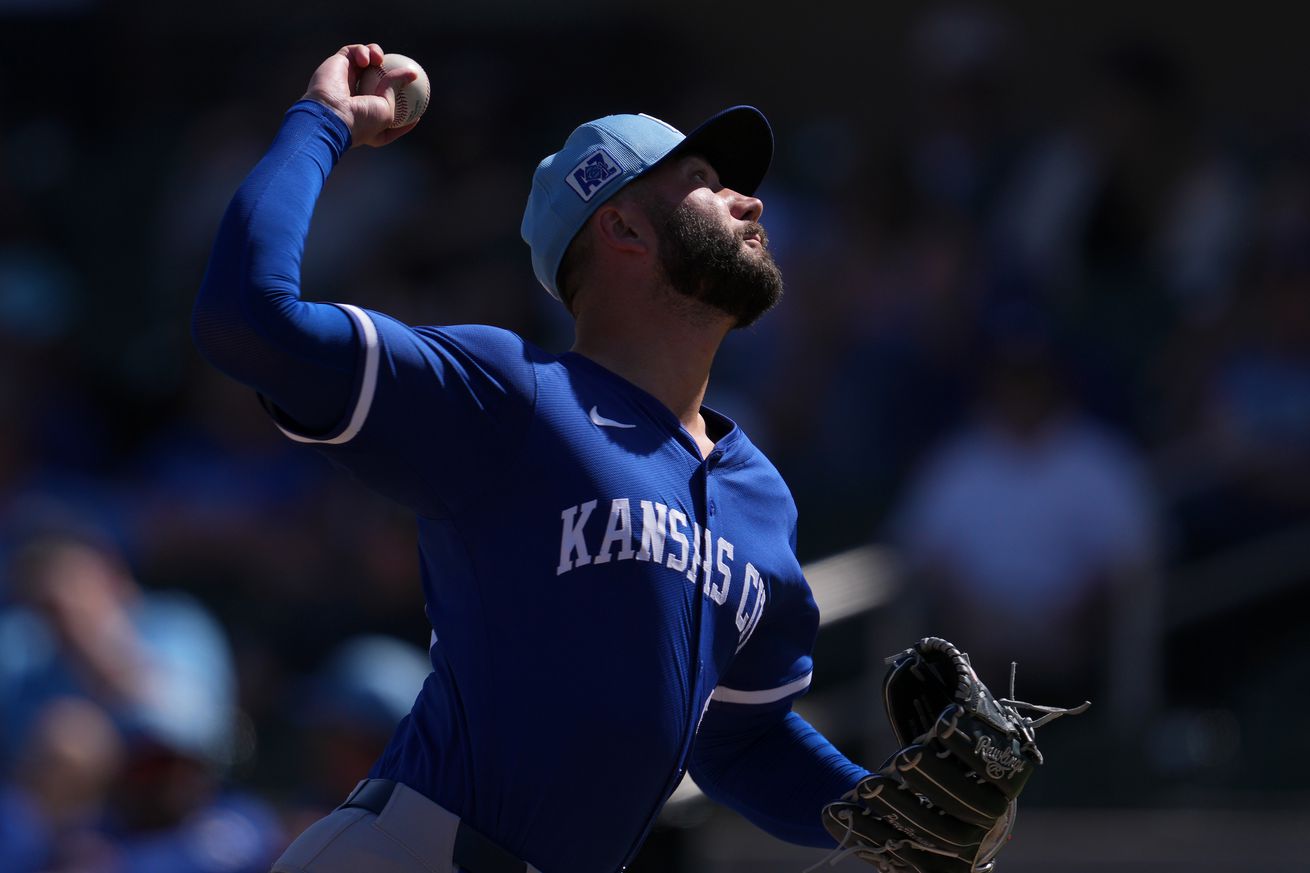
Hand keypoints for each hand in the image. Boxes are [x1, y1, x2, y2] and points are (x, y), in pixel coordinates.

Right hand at [302, 43, 419, 147]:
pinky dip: (362, 51)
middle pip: (377, 82)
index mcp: (368, 119)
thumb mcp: (388, 111)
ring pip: (367, 62)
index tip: (418, 112)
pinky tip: (368, 59)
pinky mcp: (336, 65)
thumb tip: (412, 74)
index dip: (404, 111)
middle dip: (390, 75)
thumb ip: (398, 90)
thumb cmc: (361, 118)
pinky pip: (353, 52)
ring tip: (381, 59)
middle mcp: (355, 99)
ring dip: (376, 55)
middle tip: (403, 71)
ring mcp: (346, 81)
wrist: (330, 113)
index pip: (388, 115)